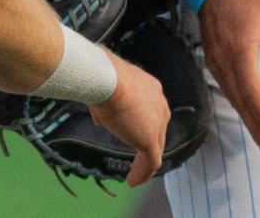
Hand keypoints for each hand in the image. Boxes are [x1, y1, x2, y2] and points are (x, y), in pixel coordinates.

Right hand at [88, 52, 169, 186]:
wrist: (106, 78)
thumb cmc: (101, 77)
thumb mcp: (104, 90)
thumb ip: (106, 105)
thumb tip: (100, 119)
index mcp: (150, 89)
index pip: (152, 112)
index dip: (143, 126)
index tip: (132, 135)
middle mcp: (159, 104)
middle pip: (157, 131)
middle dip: (148, 145)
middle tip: (137, 160)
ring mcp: (157, 122)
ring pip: (155, 149)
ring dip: (145, 164)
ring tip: (134, 177)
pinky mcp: (150, 139)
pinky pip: (151, 162)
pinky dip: (142, 173)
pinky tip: (132, 182)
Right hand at [196, 0, 259, 157]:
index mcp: (241, 50)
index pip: (251, 89)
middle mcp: (225, 61)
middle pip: (240, 101)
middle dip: (255, 126)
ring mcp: (215, 62)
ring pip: (232, 97)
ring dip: (247, 119)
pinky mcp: (212, 60)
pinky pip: (226, 89)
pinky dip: (238, 105)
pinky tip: (247, 115)